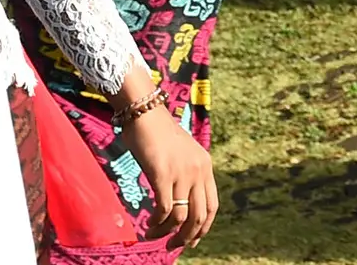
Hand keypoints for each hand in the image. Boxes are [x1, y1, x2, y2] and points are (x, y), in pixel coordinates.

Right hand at [117, 76, 217, 242]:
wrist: (144, 110)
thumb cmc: (157, 131)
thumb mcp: (181, 153)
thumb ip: (185, 173)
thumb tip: (179, 201)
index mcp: (205, 166)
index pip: (212, 206)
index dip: (204, 228)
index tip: (192, 240)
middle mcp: (198, 170)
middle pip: (200, 216)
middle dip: (187, 237)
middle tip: (172, 246)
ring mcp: (182, 172)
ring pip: (181, 217)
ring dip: (167, 232)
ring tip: (154, 235)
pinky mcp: (162, 174)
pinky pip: (164, 209)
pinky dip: (157, 223)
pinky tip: (149, 226)